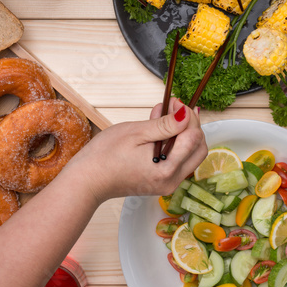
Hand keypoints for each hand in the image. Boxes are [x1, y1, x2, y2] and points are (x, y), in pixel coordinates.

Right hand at [68, 99, 206, 204]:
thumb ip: (165, 125)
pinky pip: (177, 161)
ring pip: (190, 155)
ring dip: (182, 133)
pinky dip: (173, 143)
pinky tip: (159, 129)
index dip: (189, 116)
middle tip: (175, 108)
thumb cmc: (105, 156)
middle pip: (199, 149)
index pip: (194, 138)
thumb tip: (187, 114)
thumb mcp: (137, 133)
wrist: (87, 181)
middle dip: (191, 125)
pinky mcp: (161, 183)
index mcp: (167, 170)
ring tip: (163, 114)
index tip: (176, 102)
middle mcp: (172, 181)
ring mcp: (167, 184)